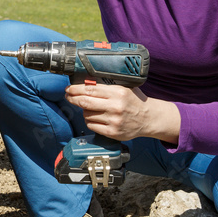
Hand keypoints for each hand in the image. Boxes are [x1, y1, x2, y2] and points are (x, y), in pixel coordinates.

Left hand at [65, 83, 180, 143]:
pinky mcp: (112, 132)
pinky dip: (90, 121)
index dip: (76, 89)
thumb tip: (84, 84)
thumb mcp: (124, 89)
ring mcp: (113, 120)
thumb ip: (107, 87)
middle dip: (72, 98)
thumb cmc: (134, 101)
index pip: (90, 89)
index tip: (69, 88)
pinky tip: (95, 118)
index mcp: (118, 92)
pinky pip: (91, 125)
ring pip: (87, 114)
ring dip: (84, 111)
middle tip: (68, 96)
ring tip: (90, 108)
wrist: (149, 119)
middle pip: (85, 102)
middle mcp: (115, 106)